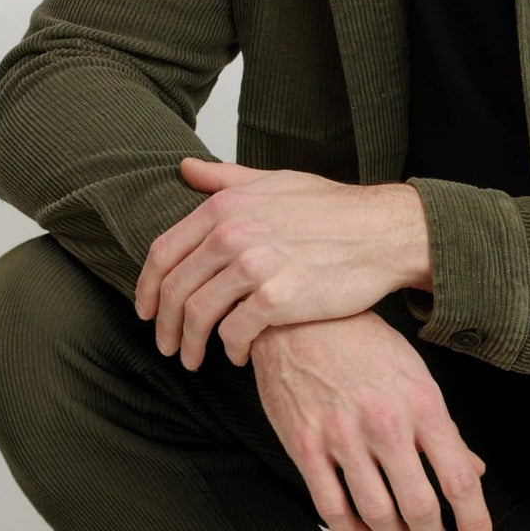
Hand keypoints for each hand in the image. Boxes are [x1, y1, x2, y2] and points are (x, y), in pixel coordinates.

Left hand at [134, 157, 431, 369]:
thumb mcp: (274, 182)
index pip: (163, 253)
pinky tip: (237, 356)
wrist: (383, 232)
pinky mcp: (279, 299)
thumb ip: (225, 179)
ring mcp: (255, 266)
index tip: (147, 311)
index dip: (147, 287)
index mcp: (224, 207)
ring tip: (194, 361)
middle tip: (167, 347)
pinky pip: (236, 334)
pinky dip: (231, 350)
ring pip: (199, 316)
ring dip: (191, 345)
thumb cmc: (333, 209)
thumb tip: (184, 169)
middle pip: (176, 289)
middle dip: (166, 326)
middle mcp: (233, 234)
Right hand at [248, 311, 493, 530]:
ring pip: (377, 514)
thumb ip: (444, 428)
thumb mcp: (415, 375)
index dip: (474, 521)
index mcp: (422, 403)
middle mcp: (386, 423)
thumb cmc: (362, 343)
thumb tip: (473, 469)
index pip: (459, 478)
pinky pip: (331, 507)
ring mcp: (343, 436)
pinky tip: (361, 530)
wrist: (299, 317)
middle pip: (420, 506)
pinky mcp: (305, 445)